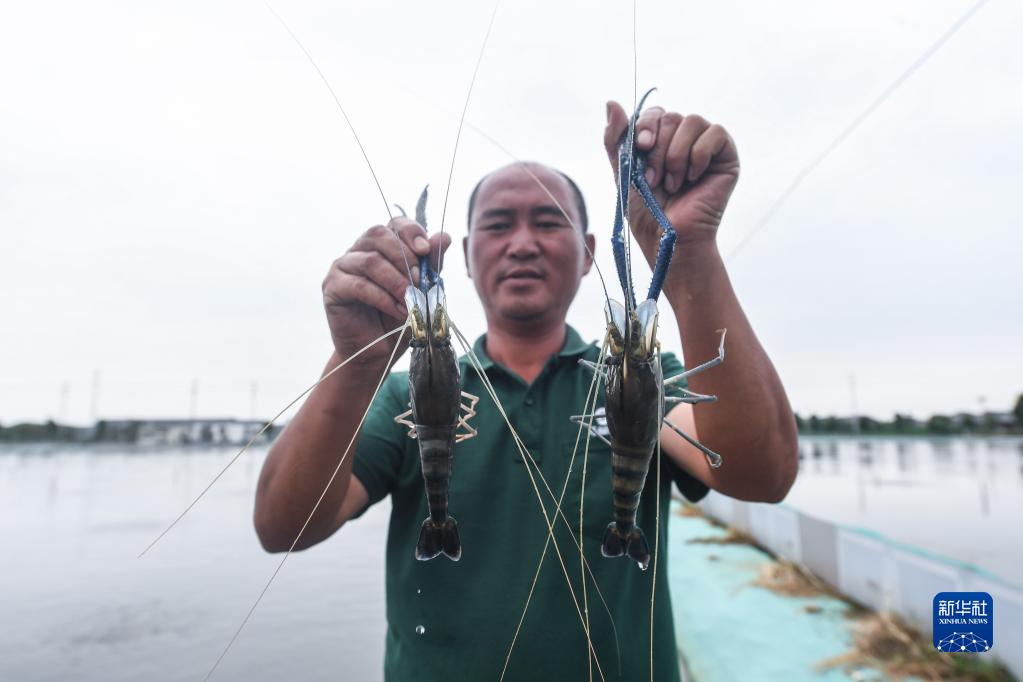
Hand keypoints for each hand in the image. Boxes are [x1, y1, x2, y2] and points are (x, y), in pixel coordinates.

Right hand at [322, 218, 450, 367]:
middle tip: (419, 281)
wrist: (379, 352)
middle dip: (404, 256)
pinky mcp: (332, 287)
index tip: (426, 250)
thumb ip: (432, 264)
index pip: (394, 224)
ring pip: (370, 261)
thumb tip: (445, 237)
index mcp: (381, 246)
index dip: (411, 232)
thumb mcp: (422, 289)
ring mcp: (342, 267)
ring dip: (396, 281)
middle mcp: (359, 250)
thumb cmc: (400, 318)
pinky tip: (396, 310)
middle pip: (378, 235)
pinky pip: (358, 285)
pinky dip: (382, 298)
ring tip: (410, 301)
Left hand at [604, 101, 738, 249]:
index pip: (654, 113)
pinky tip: (694, 178)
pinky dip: (699, 154)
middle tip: (655, 179)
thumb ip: (617, 140)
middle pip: (671, 116)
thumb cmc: (649, 214)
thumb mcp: (624, 174)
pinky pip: (715, 132)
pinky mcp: (727, 156)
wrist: (670, 240)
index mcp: (662, 143)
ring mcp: (706, 147)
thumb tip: (611, 102)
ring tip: (673, 184)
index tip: (641, 148)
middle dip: (658, 148)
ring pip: (692, 121)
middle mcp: (684, 140)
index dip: (646, 125)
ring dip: (676, 155)